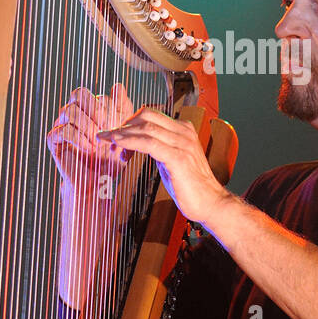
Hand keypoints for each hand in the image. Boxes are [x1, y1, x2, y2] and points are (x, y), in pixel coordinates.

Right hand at [46, 83, 139, 194]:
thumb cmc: (111, 157)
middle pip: (78, 93)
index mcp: (89, 108)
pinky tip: (90, 148)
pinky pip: (62, 129)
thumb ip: (123, 109)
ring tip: (97, 142)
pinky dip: (78, 138)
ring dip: (87, 126)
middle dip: (95, 109)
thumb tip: (118, 86)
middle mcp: (74, 113)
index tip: (116, 122)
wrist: (100, 182)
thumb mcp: (123, 131)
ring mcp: (62, 125)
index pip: (94, 92)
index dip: (106, 104)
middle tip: (106, 127)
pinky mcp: (55, 140)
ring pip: (69, 110)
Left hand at [95, 108, 230, 224]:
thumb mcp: (174, 160)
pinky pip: (149, 143)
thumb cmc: (192, 187)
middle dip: (123, 124)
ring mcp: (182, 143)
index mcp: (184, 130)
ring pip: (146, 127)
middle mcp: (184, 132)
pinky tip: (118, 144)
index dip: (130, 121)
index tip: (116, 133)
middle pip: (147, 115)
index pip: (152, 115)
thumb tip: (141, 144)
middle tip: (108, 136)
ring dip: (122, 132)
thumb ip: (161, 148)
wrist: (211, 203)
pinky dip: (130, 141)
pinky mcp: (178, 158)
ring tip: (106, 139)